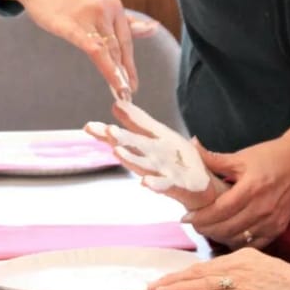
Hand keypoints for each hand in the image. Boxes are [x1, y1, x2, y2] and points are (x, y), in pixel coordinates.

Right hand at [3, 0, 157, 97]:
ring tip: (123, 94)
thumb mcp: (99, 6)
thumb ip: (124, 21)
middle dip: (126, 73)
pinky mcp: (72, 24)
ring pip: (110, 50)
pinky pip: (95, 49)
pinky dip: (107, 67)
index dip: (130, 65)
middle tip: (130, 95)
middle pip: (120, 47)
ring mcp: (91, 15)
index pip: (126, 41)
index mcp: (115, 6)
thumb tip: (154, 28)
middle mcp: (108, 9)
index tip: (133, 85)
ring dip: (118, 75)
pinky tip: (113, 81)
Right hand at [84, 99, 228, 210]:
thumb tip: (117, 103)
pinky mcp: (177, 185)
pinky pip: (164, 185)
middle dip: (120, 140)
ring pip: (144, 166)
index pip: (124, 136)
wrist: (201, 186)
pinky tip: (144, 182)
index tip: (89, 126)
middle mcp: (150, 159)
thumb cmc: (177, 158)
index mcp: (147, 144)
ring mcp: (162, 173)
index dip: (107, 132)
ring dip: (131, 159)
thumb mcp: (159, 134)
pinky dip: (155, 184)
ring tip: (118, 151)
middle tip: (106, 131)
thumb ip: (139, 121)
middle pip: (133, 148)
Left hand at [148, 247, 289, 289]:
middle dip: (175, 281)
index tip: (164, 278)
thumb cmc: (281, 278)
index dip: (182, 273)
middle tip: (154, 286)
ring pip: (206, 289)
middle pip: (201, 276)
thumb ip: (234, 265)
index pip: (205, 266)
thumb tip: (210, 275)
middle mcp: (240, 268)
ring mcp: (243, 285)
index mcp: (240, 256)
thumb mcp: (256, 261)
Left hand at [183, 129, 289, 249]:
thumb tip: (192, 147)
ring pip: (238, 239)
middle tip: (196, 222)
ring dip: (220, 236)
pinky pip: (253, 244)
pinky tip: (229, 234)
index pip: (220, 210)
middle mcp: (262, 207)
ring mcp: (272, 220)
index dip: (201, 216)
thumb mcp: (242, 156)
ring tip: (210, 227)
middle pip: (226, 228)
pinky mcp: (278, 228)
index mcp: (252, 187)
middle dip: (206, 228)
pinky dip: (238, 242)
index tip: (186, 217)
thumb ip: (215, 158)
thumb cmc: (271, 156)